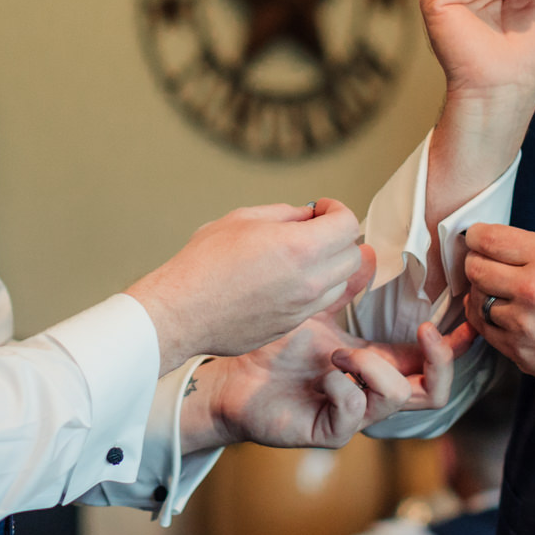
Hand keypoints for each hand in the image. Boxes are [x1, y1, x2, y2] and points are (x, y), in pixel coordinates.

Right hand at [128, 199, 372, 369]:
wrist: (181, 313)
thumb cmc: (203, 263)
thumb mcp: (241, 219)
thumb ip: (284, 214)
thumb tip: (307, 216)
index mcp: (300, 248)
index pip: (348, 225)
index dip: (338, 210)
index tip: (321, 209)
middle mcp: (310, 281)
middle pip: (353, 255)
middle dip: (339, 237)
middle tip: (314, 229)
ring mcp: (303, 308)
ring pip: (340, 283)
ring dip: (330, 265)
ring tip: (300, 256)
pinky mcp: (292, 326)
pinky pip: (319, 303)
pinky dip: (314, 287)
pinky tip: (286, 279)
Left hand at [180, 298, 478, 451]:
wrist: (231, 377)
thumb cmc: (273, 349)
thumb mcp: (314, 311)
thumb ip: (344, 287)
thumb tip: (370, 251)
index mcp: (375, 365)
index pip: (428, 362)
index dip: (454, 347)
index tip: (469, 321)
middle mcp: (371, 392)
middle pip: (433, 392)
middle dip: (440, 361)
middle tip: (424, 332)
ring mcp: (353, 415)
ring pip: (396, 398)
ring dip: (374, 368)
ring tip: (339, 353)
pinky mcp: (329, 431)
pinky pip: (354, 413)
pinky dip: (343, 388)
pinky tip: (322, 374)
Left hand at [462, 224, 534, 429]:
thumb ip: (534, 251)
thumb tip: (496, 246)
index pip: (488, 239)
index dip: (477, 236)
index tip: (477, 238)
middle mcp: (532, 289)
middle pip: (474, 268)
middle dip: (477, 263)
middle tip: (486, 264)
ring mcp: (523, 324)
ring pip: (476, 300)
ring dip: (483, 294)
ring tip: (502, 293)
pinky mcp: (519, 352)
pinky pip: (485, 329)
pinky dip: (488, 320)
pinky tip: (504, 315)